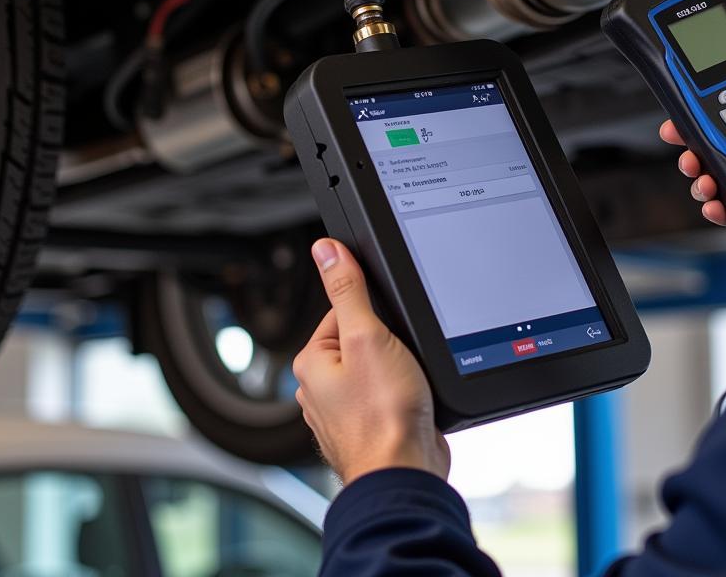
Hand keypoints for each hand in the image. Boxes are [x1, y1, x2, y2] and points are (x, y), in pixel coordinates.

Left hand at [292, 238, 449, 484]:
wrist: (406, 476)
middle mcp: (321, 388)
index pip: (344, 310)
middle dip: (390, 344)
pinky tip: (413, 404)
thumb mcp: (366, 336)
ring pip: (380, 369)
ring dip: (400, 371)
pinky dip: (405, 396)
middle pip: (364, 339)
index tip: (390, 330)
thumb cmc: (383, 417)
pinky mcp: (372, 426)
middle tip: (402, 361)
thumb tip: (326, 250)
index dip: (375, 315)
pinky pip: (391, 395)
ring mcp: (346, 411)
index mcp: (312, 362)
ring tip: (407, 386)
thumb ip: (347, 290)